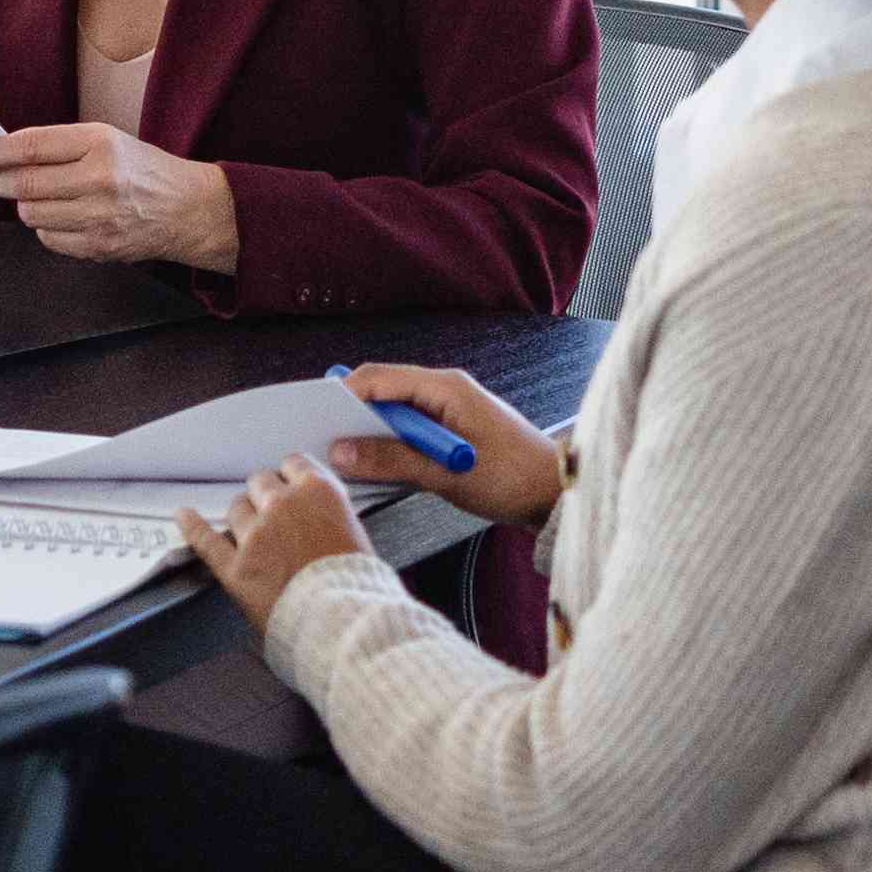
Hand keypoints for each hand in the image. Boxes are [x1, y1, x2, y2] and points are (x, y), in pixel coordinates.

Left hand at [0, 120, 236, 272]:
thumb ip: (60, 145)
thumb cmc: (144, 171)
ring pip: (31, 214)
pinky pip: (49, 239)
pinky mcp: (98, 246)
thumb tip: (5, 154)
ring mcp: (99, 216)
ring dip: (27, 206)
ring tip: (44, 198)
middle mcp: (99, 178)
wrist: (188, 209)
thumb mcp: (108, 140)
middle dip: (3, 182)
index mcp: (100, 143)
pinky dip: (47, 229)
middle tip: (1, 180)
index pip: (30, 146)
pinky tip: (64, 218)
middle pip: (24, 184)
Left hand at [174, 456, 371, 616]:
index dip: (291, 478)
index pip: (293, 465)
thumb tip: (316, 516)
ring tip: (252, 532)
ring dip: (243, 516)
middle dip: (265, 496)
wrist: (342, 622)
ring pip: (236, 508)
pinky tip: (184, 517)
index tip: (290, 486)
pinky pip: (205, 540)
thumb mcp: (357, 535)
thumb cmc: (356, 586)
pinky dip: (192, 526)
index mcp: (319, 492)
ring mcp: (255, 535)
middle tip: (273, 514)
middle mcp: (283, 506)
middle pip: (260, 482)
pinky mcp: (235, 566)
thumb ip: (329, 516)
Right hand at [316, 359, 562, 532]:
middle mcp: (443, 391)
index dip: (342, 396)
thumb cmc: (515, 477)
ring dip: (369, 436)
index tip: (314, 419)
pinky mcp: (448, 433)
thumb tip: (343, 452)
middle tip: (320, 442)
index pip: (379, 378)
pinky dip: (388, 447)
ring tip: (343, 460)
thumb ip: (393, 460)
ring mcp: (446, 411)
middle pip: (381, 393)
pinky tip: (376, 469)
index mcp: (445, 387)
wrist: (557, 493)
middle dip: (349, 416)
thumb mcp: (449, 474)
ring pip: (391, 415)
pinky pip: (406, 432)